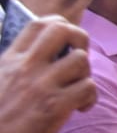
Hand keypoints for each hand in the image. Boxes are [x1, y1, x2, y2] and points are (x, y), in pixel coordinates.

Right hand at [0, 17, 96, 132]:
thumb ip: (14, 68)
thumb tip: (37, 60)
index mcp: (9, 60)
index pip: (39, 24)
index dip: (60, 25)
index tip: (66, 42)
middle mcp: (25, 67)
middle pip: (64, 31)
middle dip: (80, 39)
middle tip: (78, 60)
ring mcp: (41, 85)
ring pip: (81, 60)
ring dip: (85, 74)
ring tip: (78, 90)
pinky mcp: (54, 107)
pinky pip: (88, 87)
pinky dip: (90, 97)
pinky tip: (80, 108)